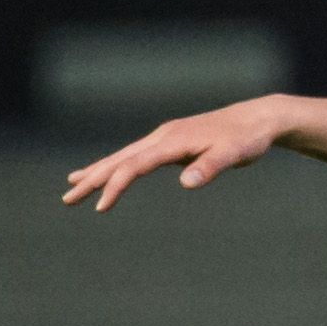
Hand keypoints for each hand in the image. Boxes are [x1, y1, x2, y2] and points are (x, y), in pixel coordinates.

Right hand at [61, 98, 291, 211]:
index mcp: (172, 141)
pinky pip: (136, 155)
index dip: (116, 186)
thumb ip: (210, 167)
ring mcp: (164, 138)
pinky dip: (117, 164)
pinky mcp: (170, 142)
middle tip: (67, 200)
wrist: (259, 119)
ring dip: (98, 171)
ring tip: (72, 185)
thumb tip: (186, 182)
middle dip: (93, 179)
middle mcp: (162, 137)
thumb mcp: (234, 154)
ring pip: (124, 156)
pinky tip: (108, 171)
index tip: (100, 206)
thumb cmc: (247, 139)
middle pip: (120, 159)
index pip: (135, 165)